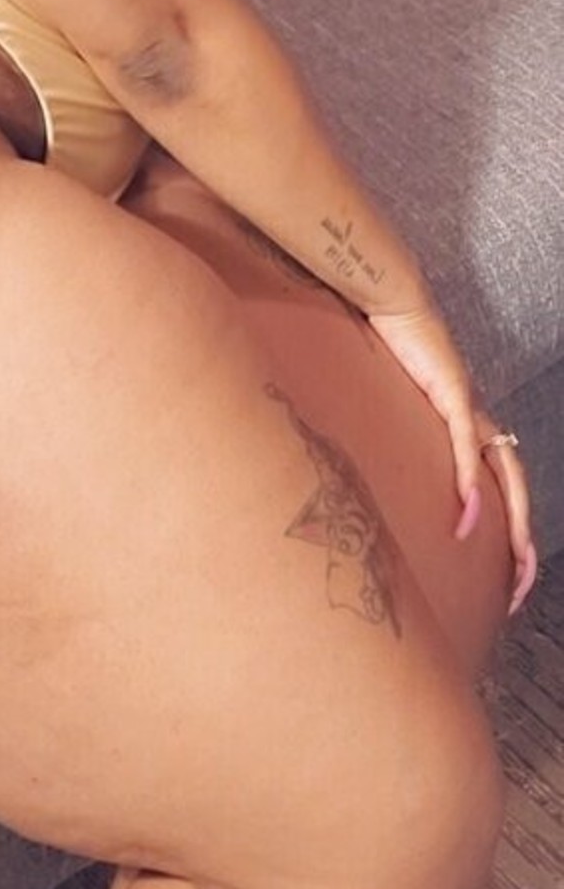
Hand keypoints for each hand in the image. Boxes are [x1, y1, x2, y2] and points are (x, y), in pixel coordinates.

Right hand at [367, 303, 536, 614]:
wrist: (390, 300)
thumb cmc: (387, 349)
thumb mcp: (390, 409)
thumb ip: (392, 441)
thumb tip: (366, 479)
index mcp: (468, 427)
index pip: (501, 486)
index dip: (506, 530)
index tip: (500, 573)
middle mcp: (478, 421)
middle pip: (517, 489)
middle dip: (523, 544)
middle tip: (519, 588)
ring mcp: (469, 406)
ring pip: (507, 473)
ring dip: (511, 524)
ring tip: (510, 564)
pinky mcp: (452, 391)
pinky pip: (465, 443)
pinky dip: (468, 481)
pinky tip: (467, 512)